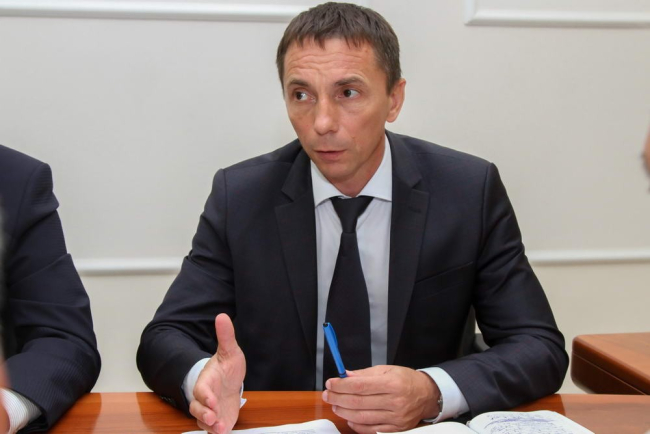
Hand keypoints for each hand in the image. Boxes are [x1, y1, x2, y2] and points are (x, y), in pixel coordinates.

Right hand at [190, 314, 245, 433]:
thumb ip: (226, 336)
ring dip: (210, 426)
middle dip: (204, 414)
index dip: (204, 395)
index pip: (200, 389)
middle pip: (197, 408)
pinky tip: (223, 431)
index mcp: (207, 380)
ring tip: (220, 428)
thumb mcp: (230, 351)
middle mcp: (205, 397)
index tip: (212, 400)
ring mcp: (210, 410)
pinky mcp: (216, 420)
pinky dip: (216, 431)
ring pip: (202, 421)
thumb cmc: (227, 367)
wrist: (229, 382)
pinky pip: (211, 429)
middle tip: (213, 418)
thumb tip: (222, 316)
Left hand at [322, 365, 439, 433]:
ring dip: (344, 412)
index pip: (360, 386)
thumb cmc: (406, 380)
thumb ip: (365, 374)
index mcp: (392, 383)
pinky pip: (371, 430)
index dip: (341, 385)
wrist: (427, 395)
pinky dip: (357, 425)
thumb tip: (345, 376)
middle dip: (338, 398)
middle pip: (358, 402)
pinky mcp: (396, 429)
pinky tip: (349, 418)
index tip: (331, 383)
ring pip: (362, 418)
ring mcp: (396, 418)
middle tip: (328, 394)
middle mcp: (395, 401)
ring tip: (335, 405)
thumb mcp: (387, 370)